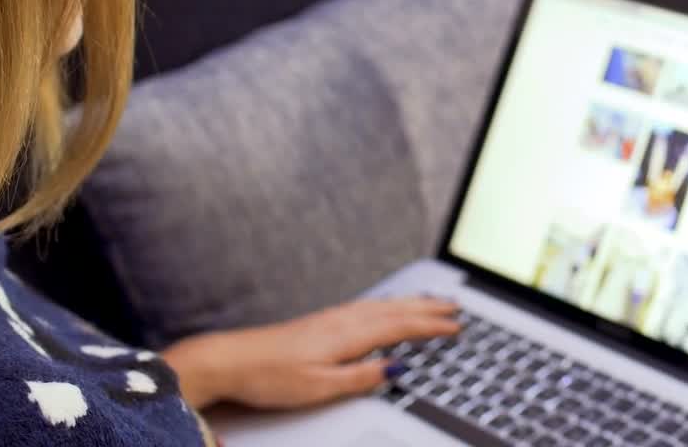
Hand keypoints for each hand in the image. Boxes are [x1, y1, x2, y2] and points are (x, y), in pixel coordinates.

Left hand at [163, 298, 459, 410]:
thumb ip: (360, 376)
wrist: (231, 360)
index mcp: (348, 335)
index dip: (430, 327)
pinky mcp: (322, 322)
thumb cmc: (270, 375)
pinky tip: (387, 308)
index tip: (455, 327)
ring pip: (382, 306)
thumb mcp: (319, 386)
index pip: (400, 327)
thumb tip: (395, 369)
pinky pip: (367, 307)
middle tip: (455, 307)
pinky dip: (388, 304)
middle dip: (427, 308)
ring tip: (431, 302)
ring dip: (410, 303)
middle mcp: (343, 321)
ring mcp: (332, 318)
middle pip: (395, 310)